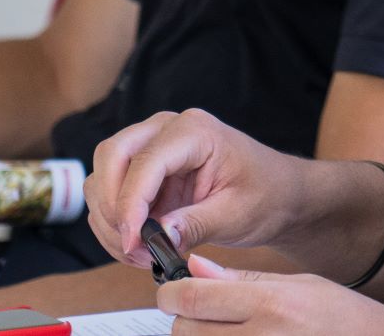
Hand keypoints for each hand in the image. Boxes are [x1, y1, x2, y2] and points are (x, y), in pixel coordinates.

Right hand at [89, 108, 303, 263]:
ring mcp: (153, 147)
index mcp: (195, 131)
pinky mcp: (146, 171)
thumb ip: (196, 223)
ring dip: (110, 218)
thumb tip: (156, 236)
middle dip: (112, 206)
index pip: (146, 161)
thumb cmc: (266, 194)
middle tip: (130, 246)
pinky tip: (139, 246)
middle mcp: (167, 130)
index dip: (131, 203)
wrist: (279, 194)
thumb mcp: (236, 214)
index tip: (133, 241)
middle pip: (112, 156)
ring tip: (139, 253)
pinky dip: (115, 222)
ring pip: (104, 175)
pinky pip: (112, 192)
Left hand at [158, 254, 383, 334]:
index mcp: (273, 304)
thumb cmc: (348, 320)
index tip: (172, 289)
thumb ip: (245, 277)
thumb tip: (196, 268)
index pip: (194, 298)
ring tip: (228, 331)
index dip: (171, 292)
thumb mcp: (302, 285)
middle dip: (185, 320)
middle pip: (185, 331)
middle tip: (206, 313)